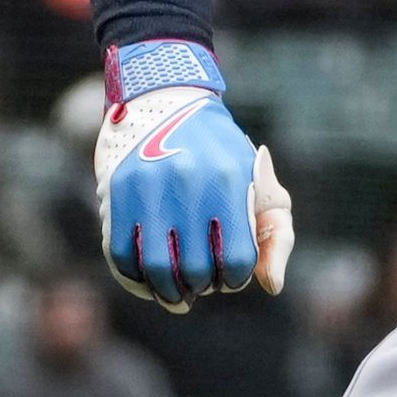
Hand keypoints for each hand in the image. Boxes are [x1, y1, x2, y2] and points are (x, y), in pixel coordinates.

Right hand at [90, 49, 289, 309]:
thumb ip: (277, 236)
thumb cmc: (223, 156)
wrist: (168, 104)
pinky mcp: (118, 191)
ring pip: (156, 269)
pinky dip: (136, 278)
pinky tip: (149, 280)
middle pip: (195, 270)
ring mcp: (148, 186)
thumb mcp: (263, 187)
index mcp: (230, 181)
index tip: (231, 275)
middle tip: (203, 282)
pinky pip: (121, 255)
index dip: (236, 279)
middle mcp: (188, 182)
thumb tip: (272, 286)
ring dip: (169, 292)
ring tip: (178, 291)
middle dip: (203, 286)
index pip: (237, 260)